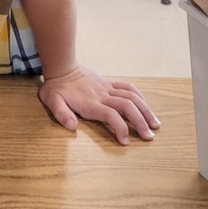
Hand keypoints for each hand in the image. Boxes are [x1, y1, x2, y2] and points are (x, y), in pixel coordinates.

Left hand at [38, 65, 160, 145]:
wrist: (61, 66)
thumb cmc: (56, 88)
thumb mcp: (51, 101)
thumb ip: (61, 114)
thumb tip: (72, 126)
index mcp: (90, 103)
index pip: (111, 115)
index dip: (120, 128)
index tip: (125, 142)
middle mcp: (102, 95)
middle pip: (127, 106)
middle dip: (140, 121)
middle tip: (150, 137)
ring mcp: (107, 88)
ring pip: (132, 97)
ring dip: (145, 110)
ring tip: (155, 124)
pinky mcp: (109, 83)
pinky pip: (128, 87)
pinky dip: (139, 96)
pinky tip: (146, 106)